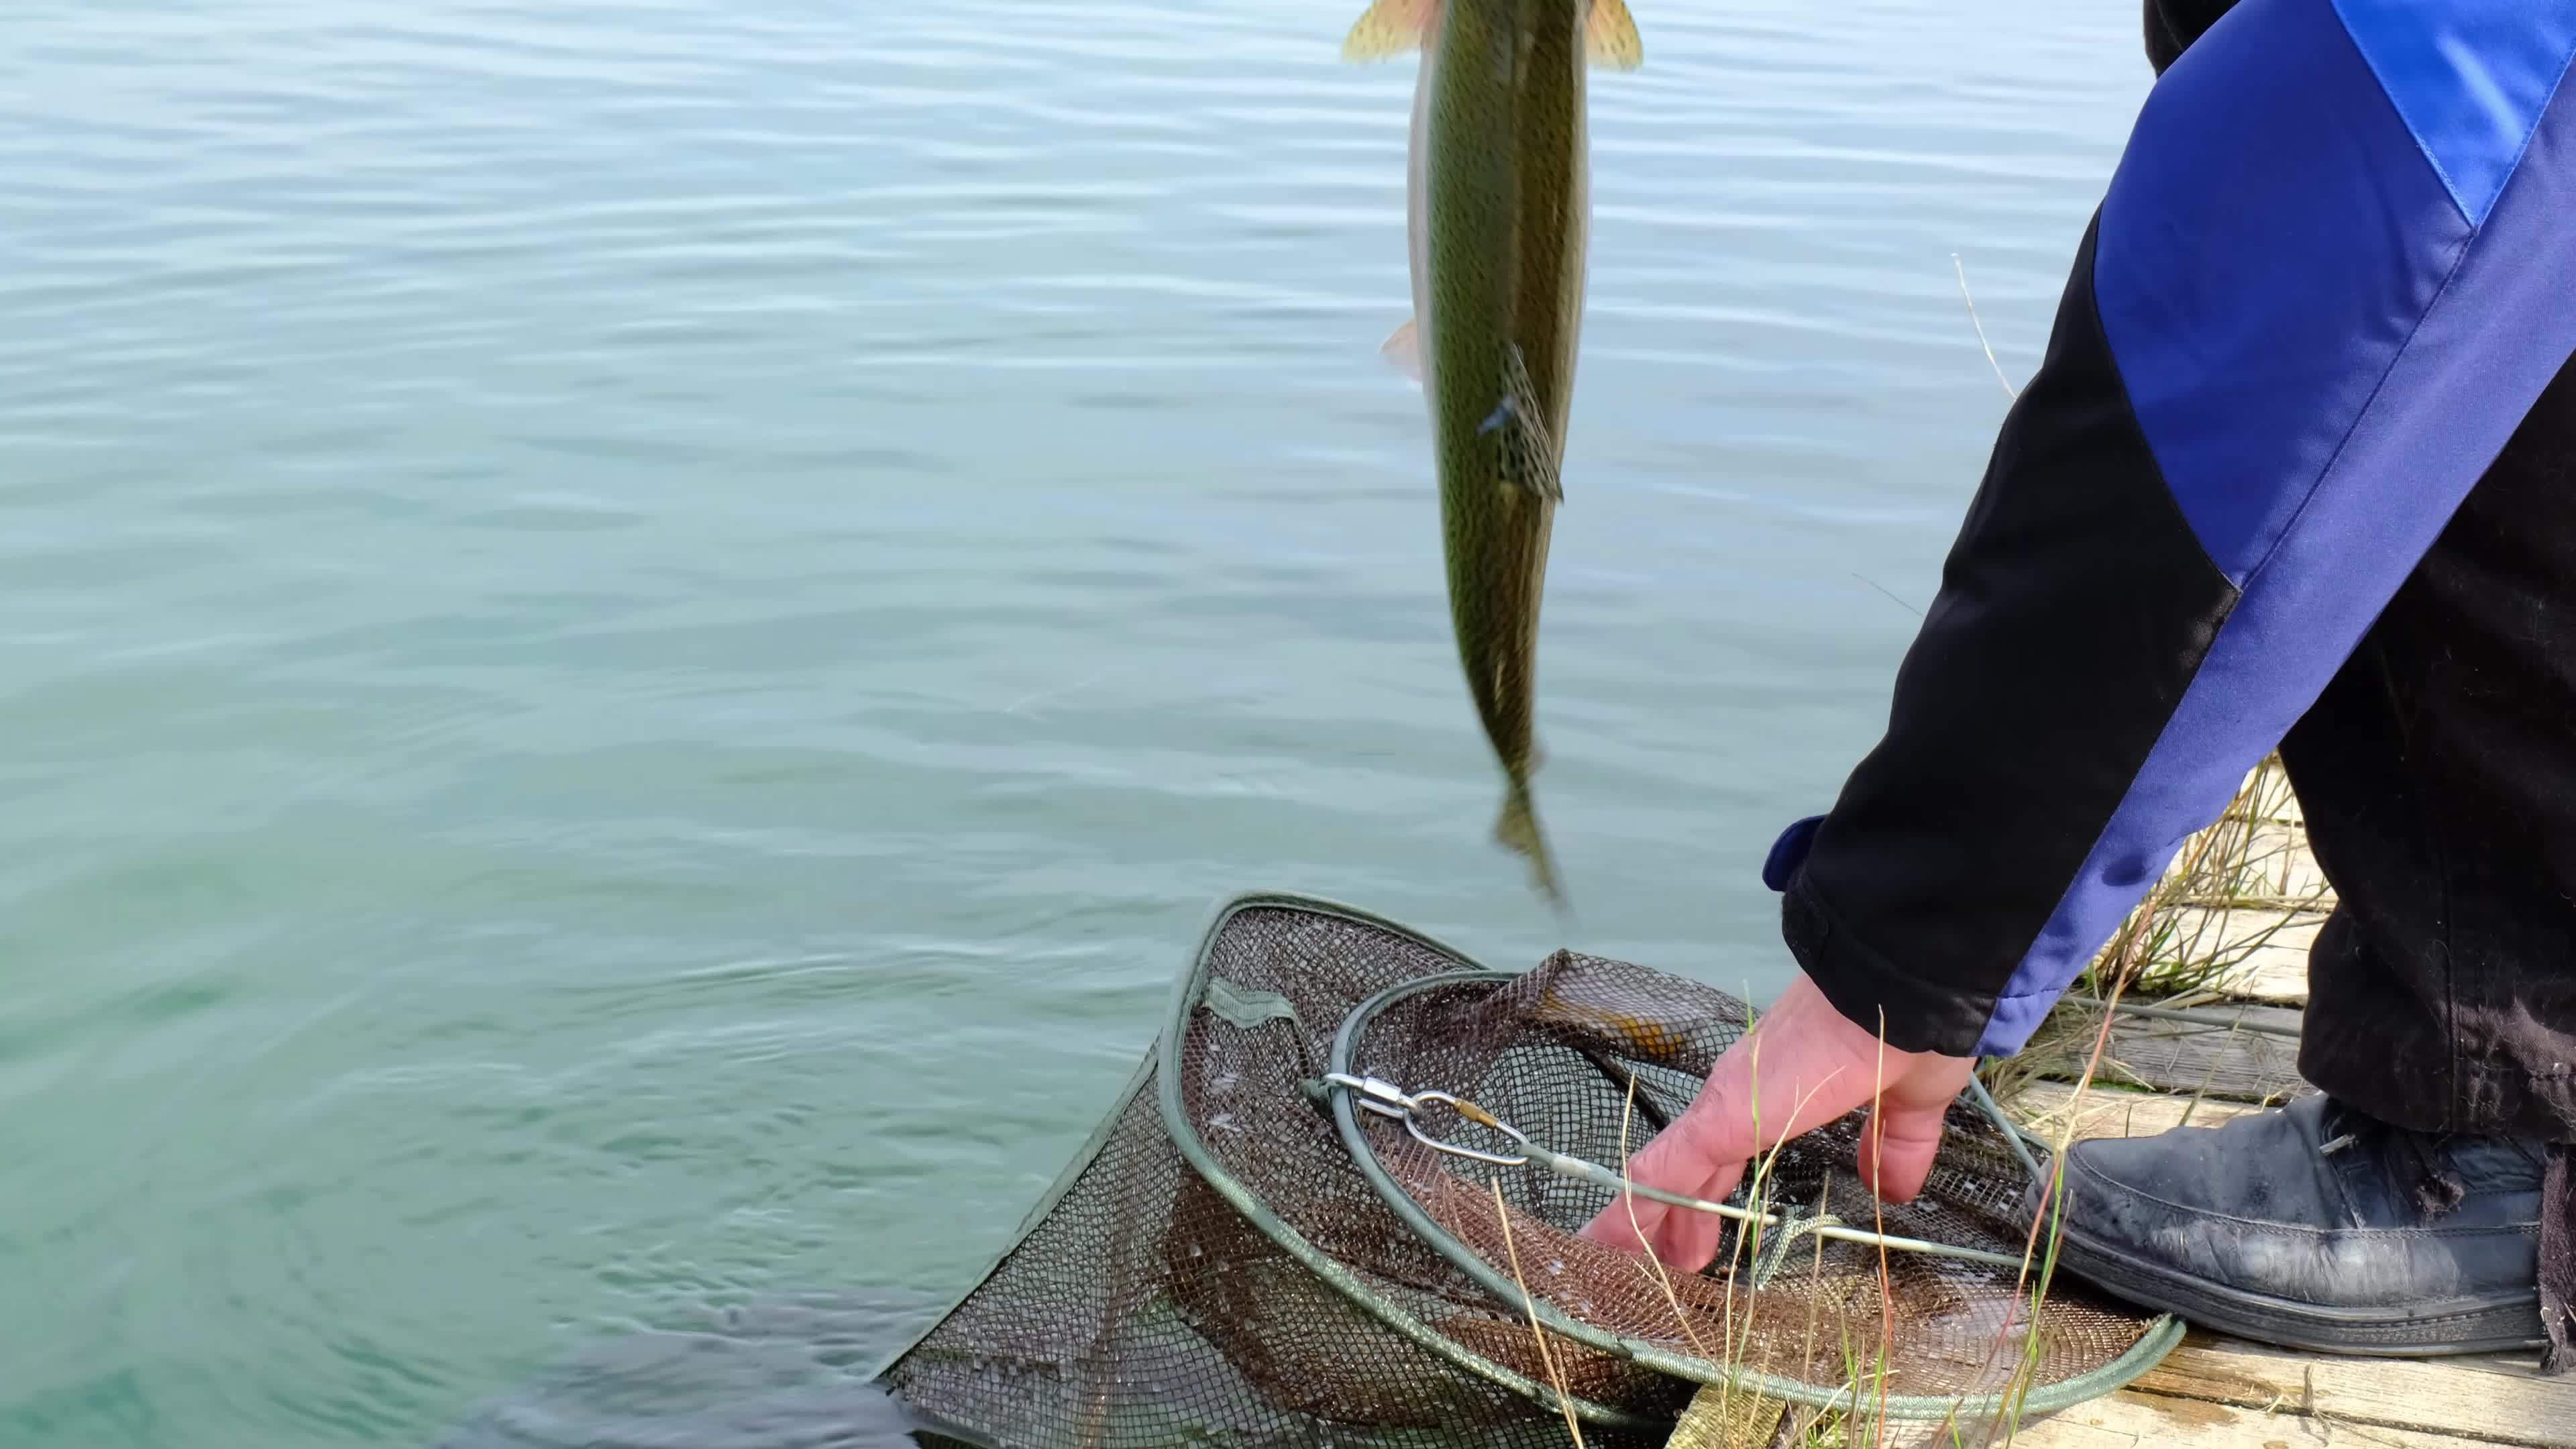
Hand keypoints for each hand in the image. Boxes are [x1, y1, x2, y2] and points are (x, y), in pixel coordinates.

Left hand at [1575, 970, 1976, 1271]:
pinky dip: (1636, 1208)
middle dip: (1676, 1216)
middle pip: (1692, 1169)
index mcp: (1779, 1097)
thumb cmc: (1903, 1034)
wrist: (1898, 993)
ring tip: (1617, 1260)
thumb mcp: (1905, 1107)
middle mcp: (1741, 1100)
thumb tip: (1890, 1189)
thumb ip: (1892, 1145)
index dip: (1713, 1200)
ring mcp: (1724, 1108)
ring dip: (1644, 1220)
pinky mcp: (1719, 1118)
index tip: (1705, 1242)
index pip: (1729, 1158)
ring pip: (1666, 1173)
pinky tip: (1609, 1237)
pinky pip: (1666, 1169)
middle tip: (1671, 1261)